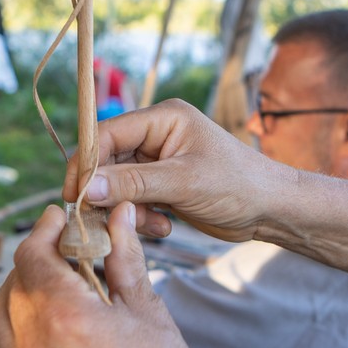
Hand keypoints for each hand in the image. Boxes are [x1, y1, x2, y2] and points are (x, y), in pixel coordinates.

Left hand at [0, 201, 222, 347]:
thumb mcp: (146, 308)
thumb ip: (124, 257)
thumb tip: (118, 215)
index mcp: (65, 316)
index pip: (33, 255)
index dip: (46, 229)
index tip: (61, 218)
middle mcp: (33, 345)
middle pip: (14, 282)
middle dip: (36, 257)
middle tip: (66, 247)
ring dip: (16, 290)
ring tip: (52, 281)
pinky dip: (12, 324)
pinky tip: (44, 317)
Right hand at [62, 99, 287, 242]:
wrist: (271, 210)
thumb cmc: (238, 185)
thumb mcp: (183, 183)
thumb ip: (133, 183)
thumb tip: (87, 188)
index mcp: (162, 119)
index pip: (106, 134)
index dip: (87, 164)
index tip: (75, 195)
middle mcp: (156, 135)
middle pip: (108, 162)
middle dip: (109, 193)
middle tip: (106, 220)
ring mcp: (159, 161)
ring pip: (119, 186)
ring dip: (129, 210)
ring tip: (154, 225)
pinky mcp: (163, 185)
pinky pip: (135, 200)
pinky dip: (142, 217)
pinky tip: (165, 228)